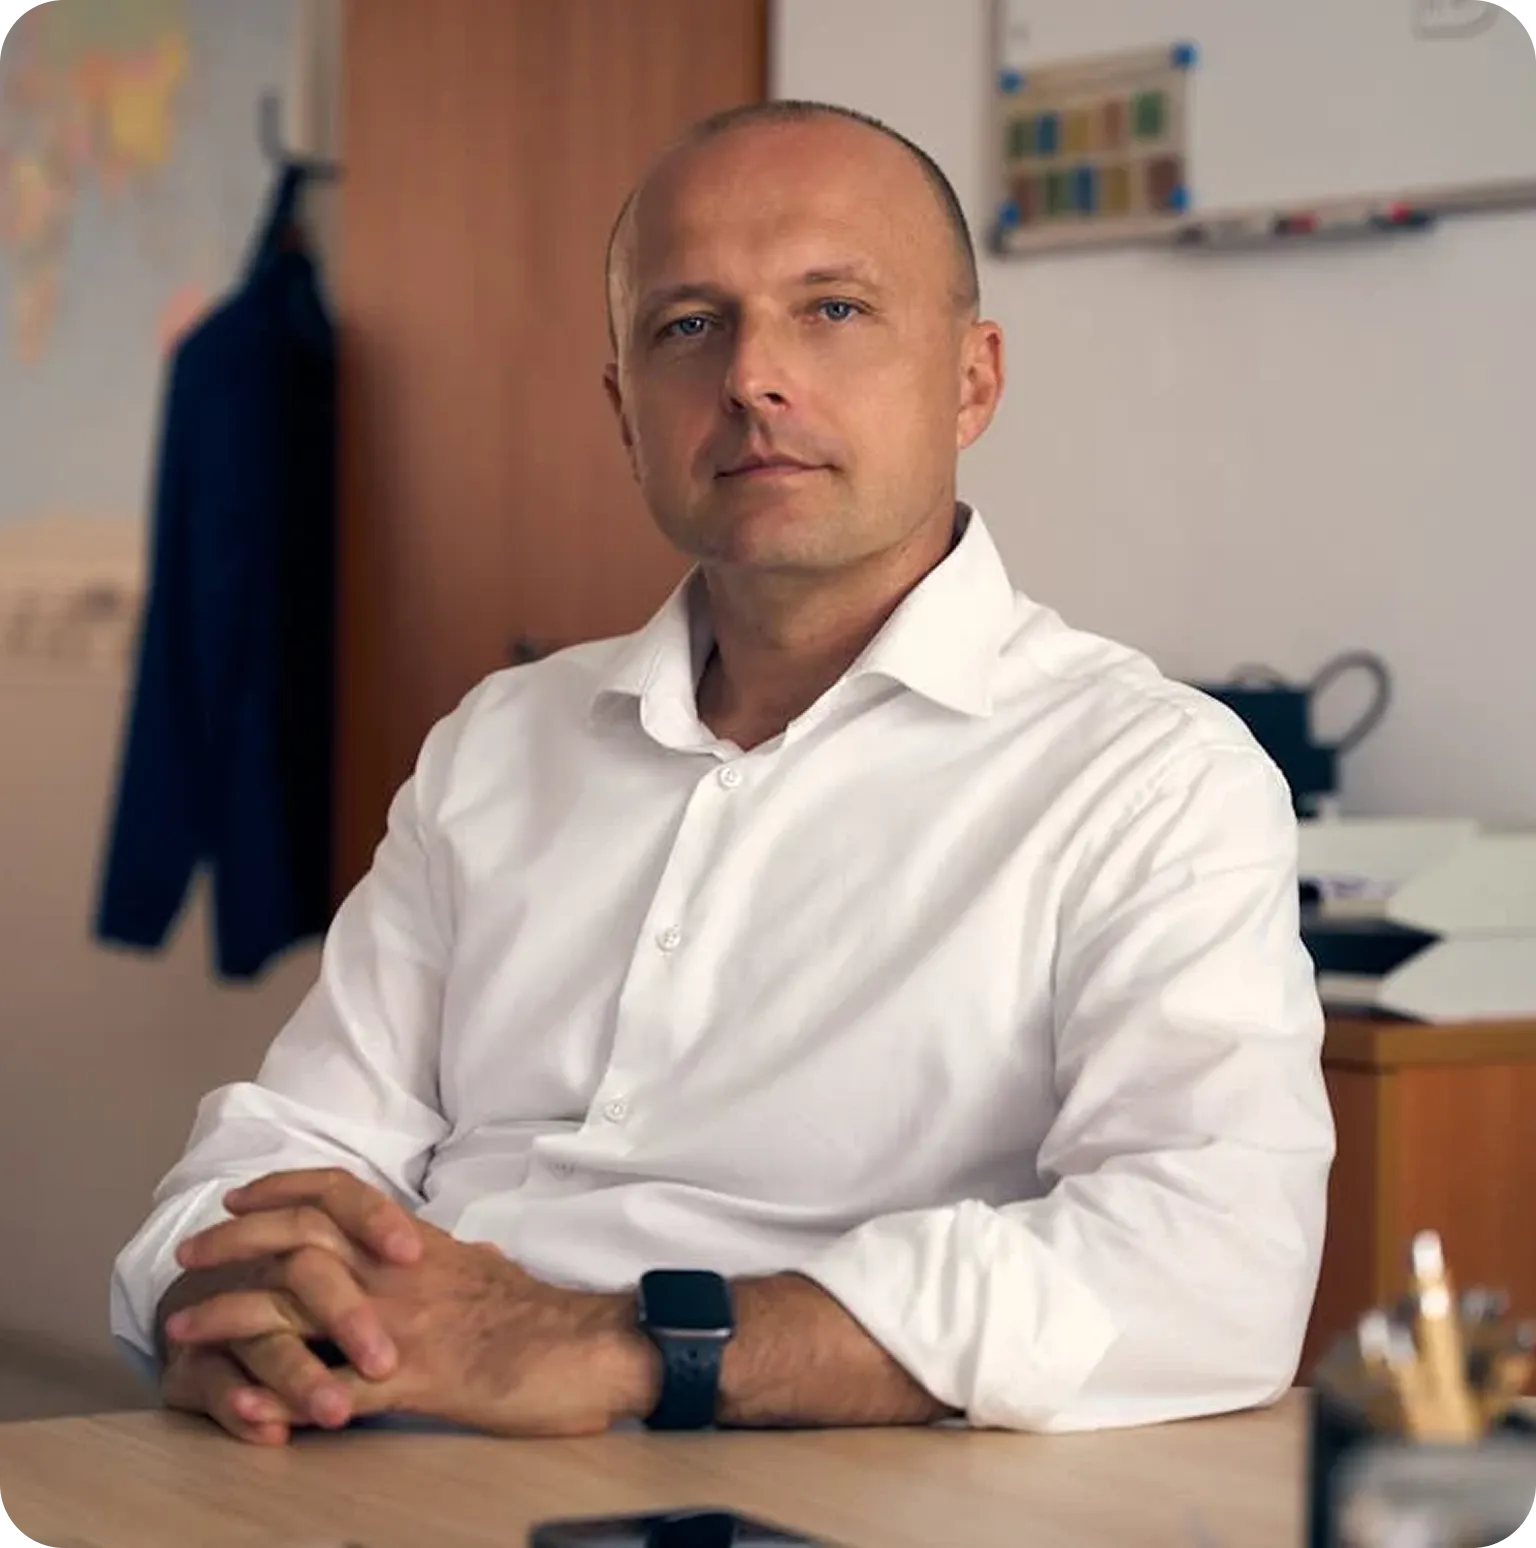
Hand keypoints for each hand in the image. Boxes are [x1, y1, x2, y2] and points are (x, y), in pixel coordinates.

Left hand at [169, 1169, 658, 1436]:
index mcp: (418, 1246)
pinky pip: (330, 1388)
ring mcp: (400, 1325)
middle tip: (191, 1251)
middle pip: (300, 1241)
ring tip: (184, 1330)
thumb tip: (425, 1257)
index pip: (341, 1194)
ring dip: (231, 1316)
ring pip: (296, 1309)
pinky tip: (243, 1409)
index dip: (284, 1188)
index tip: (240, 1195)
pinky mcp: (411, 1383)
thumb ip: (443, 1262)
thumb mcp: (484, 1270)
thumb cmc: (542, 1314)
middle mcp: (401, 1274)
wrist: (588, 1346)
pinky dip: (280, 1397)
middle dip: (235, 1242)